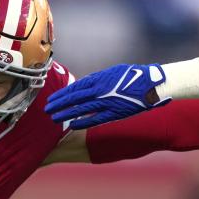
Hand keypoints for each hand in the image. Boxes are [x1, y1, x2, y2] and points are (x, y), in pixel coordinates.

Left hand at [44, 63, 170, 129]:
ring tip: (54, 119)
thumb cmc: (133, 76)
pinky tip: (72, 125)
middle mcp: (100, 90)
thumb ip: (97, 79)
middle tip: (47, 110)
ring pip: (81, 109)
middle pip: (74, 99)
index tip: (51, 99)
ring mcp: (107, 102)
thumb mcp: (112, 73)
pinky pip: (96, 119)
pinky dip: (83, 122)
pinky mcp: (115, 113)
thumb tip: (84, 85)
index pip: (75, 88)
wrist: (152, 84)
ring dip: (66, 114)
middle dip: (59, 105)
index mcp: (99, 79)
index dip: (61, 95)